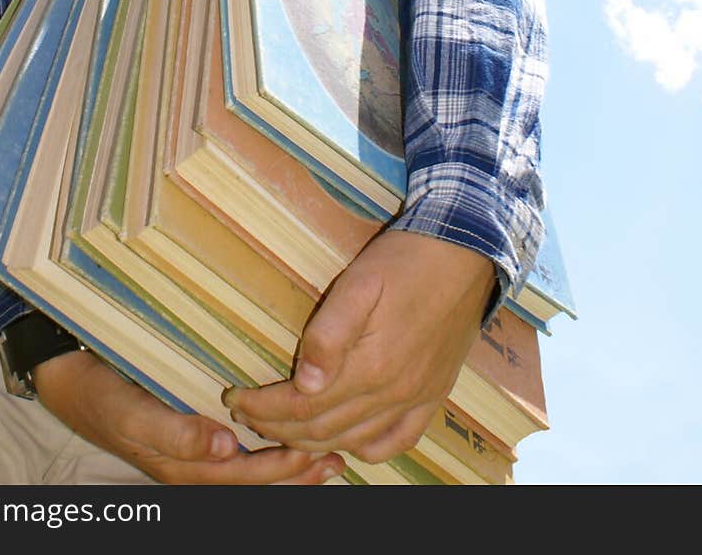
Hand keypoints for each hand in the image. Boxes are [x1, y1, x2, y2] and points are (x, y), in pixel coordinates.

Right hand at [33, 349, 344, 484]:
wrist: (68, 377)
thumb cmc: (101, 394)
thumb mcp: (133, 414)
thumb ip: (176, 433)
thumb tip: (228, 446)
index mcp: (182, 466)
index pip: (245, 476)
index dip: (282, 470)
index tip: (318, 454)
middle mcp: (191, 465)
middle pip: (253, 480)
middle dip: (296, 475)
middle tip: (339, 460)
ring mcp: (191, 451)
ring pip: (248, 471)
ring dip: (287, 468)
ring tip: (326, 461)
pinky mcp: (189, 433)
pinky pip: (236, 454)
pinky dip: (266, 452)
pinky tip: (287, 440)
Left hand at [222, 230, 495, 464]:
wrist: (466, 253)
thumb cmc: (406, 260)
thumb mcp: (360, 282)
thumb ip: (329, 333)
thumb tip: (304, 383)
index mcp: (371, 366)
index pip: (303, 405)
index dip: (264, 408)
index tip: (235, 399)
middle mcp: (394, 393)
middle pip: (322, 429)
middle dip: (277, 427)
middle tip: (247, 415)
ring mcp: (417, 399)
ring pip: (353, 441)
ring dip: (312, 442)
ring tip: (282, 428)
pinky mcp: (433, 396)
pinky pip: (396, 443)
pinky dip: (363, 449)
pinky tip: (345, 441)